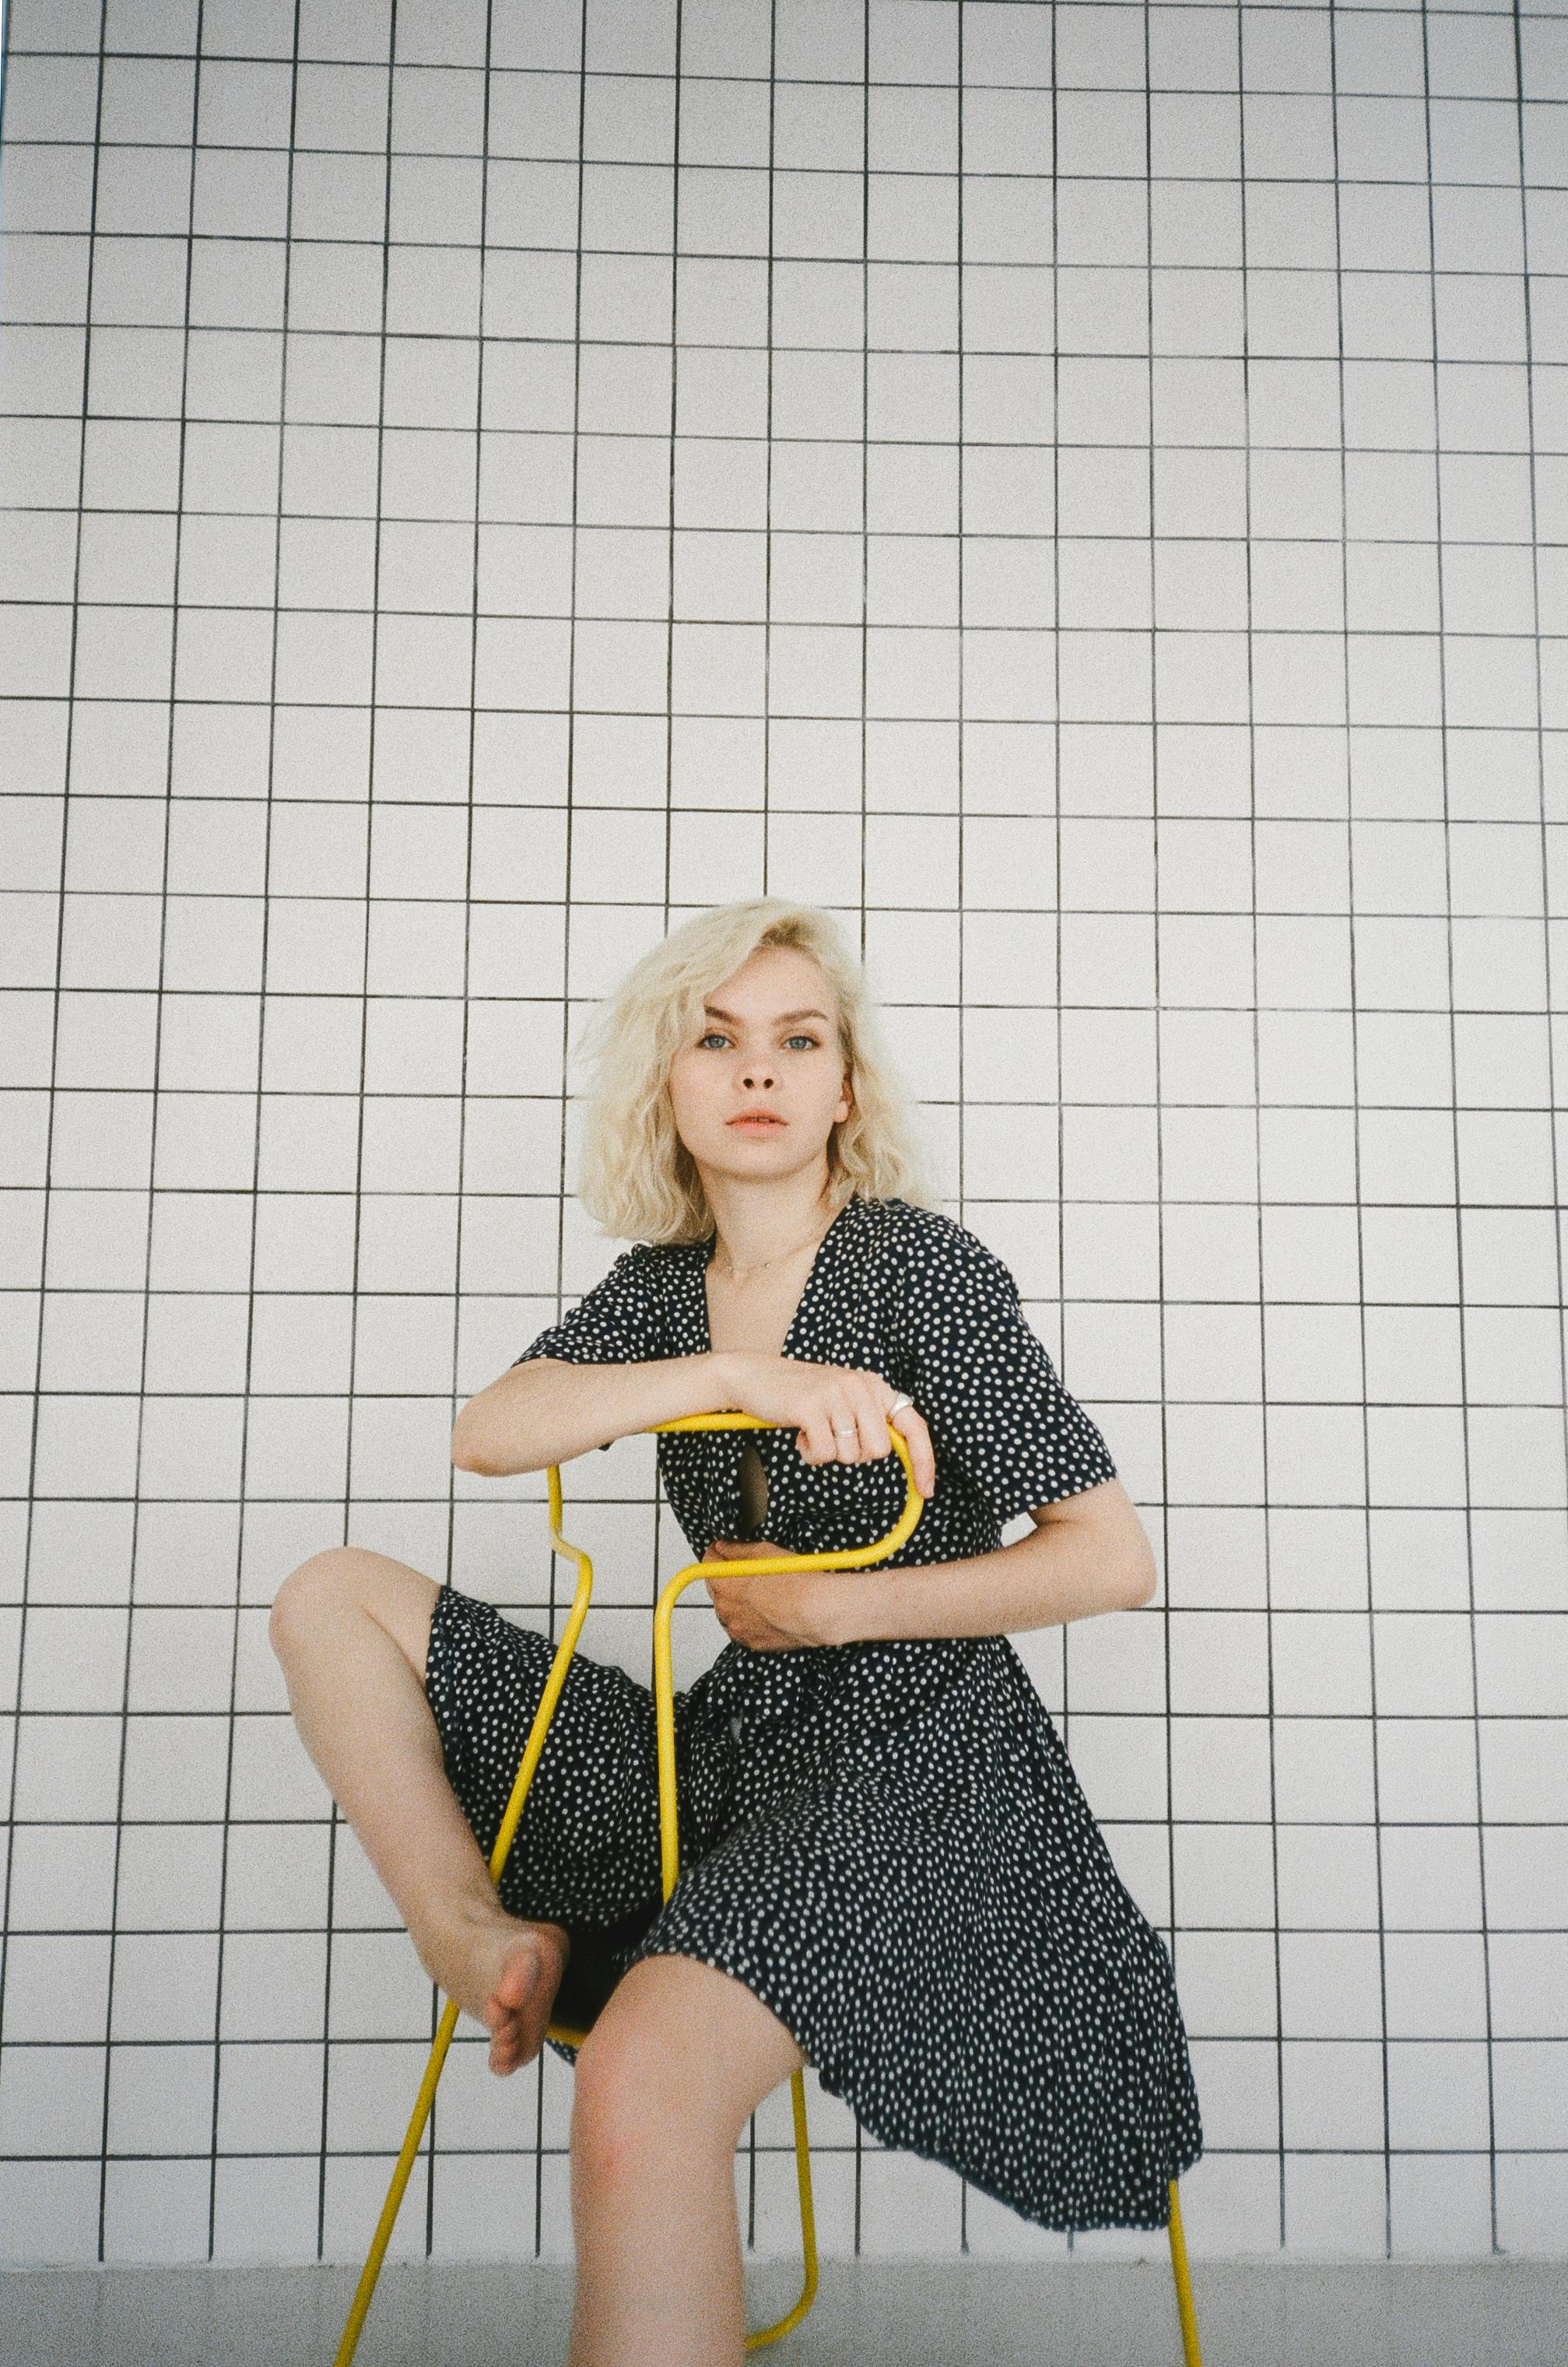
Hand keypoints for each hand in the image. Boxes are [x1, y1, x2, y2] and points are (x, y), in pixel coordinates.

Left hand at [700, 1537, 845, 1651]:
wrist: (816, 1612)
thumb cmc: (794, 1581)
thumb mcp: (764, 1552)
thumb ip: (737, 1550)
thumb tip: (723, 1547)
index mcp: (723, 1584)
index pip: (708, 1563)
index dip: (716, 1553)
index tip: (723, 1550)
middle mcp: (725, 1609)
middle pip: (715, 1587)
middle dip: (725, 1577)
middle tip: (745, 1569)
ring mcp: (738, 1628)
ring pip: (728, 1610)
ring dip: (736, 1600)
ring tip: (759, 1592)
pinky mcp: (752, 1642)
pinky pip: (742, 1627)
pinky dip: (748, 1619)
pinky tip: (765, 1610)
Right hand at [718, 1355, 936, 1498]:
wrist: (757, 1376)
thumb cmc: (803, 1396)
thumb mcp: (844, 1400)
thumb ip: (870, 1420)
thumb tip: (890, 1452)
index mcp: (874, 1385)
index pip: (913, 1425)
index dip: (924, 1460)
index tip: (926, 1491)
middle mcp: (860, 1385)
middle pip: (878, 1451)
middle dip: (855, 1454)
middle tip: (832, 1437)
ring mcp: (835, 1394)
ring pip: (850, 1455)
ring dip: (828, 1453)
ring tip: (812, 1430)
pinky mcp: (810, 1407)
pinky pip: (823, 1454)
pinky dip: (810, 1454)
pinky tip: (799, 1434)